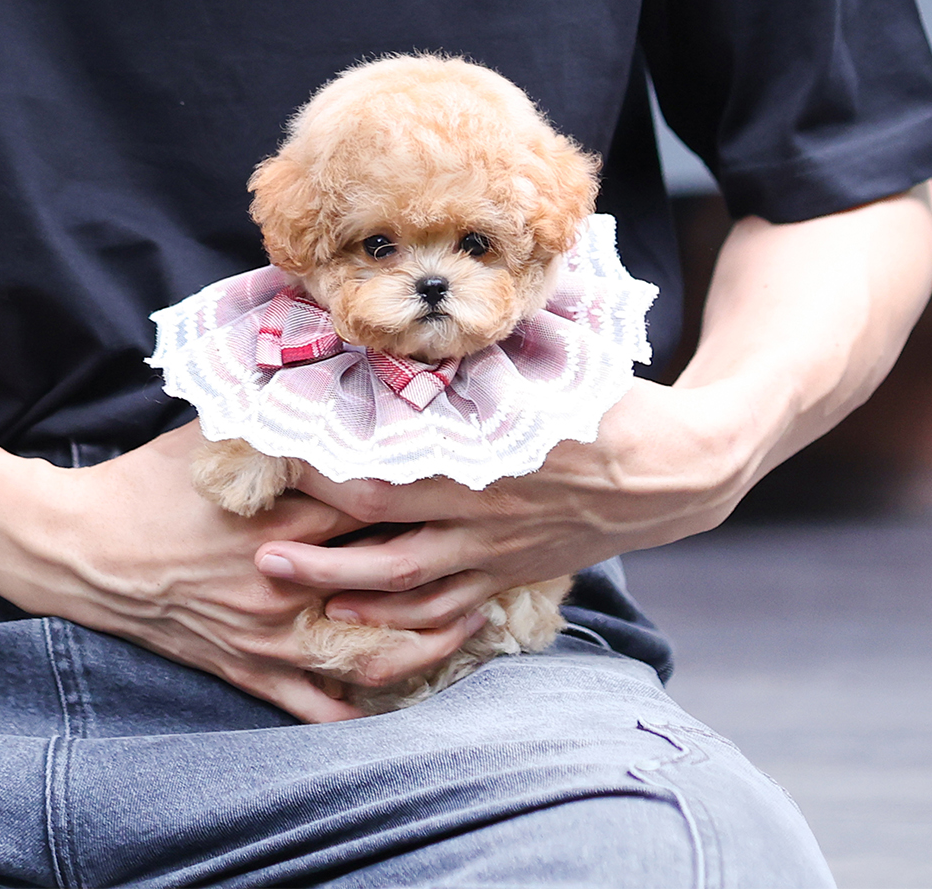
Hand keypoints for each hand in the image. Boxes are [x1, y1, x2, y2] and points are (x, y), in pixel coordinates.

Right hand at [0, 426, 495, 722]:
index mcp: (277, 513)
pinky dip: (358, 706)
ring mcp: (266, 631)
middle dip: (444, 565)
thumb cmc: (145, 483)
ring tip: (469, 624)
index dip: (426, 495)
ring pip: (366, 650)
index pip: (371, 504)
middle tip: (499, 549)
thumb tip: (321, 363)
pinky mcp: (245, 668)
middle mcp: (282, 578)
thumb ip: (270, 409)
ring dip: (425, 643)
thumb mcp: (208, 432)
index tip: (476, 480)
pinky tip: (402, 698)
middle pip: (384, 577)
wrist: (82, 551)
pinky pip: (313, 702)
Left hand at [251, 381, 762, 633]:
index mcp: (485, 449)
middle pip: (380, 527)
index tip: (275, 448)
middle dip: (315, 536)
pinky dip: (401, 621)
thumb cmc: (606, 401)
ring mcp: (497, 548)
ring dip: (341, 587)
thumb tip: (421, 310)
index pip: (388, 459)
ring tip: (283, 579)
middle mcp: (482, 506)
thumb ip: (482, 348)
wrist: (676, 470)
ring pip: (406, 583)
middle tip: (256, 534)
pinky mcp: (512, 572)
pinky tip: (361, 619)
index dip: (326, 460)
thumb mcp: (548, 360)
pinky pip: (448, 609)